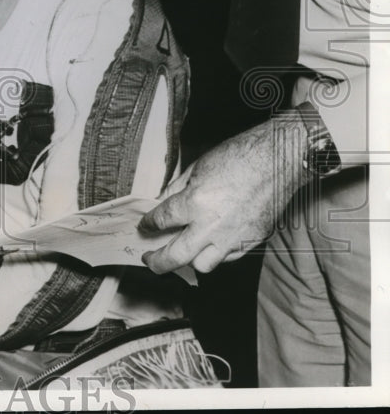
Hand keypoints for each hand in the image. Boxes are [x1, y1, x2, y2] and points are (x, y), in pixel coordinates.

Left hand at [139, 116, 308, 273]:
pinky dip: (215, 253)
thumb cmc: (240, 157)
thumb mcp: (198, 166)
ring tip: (182, 252)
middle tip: (149, 259)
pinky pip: (227, 258)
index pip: (161, 221)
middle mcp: (211, 226)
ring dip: (189, 260)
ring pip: (202, 265)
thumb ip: (177, 188)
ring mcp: (232, 238)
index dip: (149, 224)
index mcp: (195, 203)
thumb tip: (162, 201)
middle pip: (176, 256)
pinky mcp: (251, 242)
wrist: (279, 160)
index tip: (145, 226)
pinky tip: (210, 243)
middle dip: (157, 261)